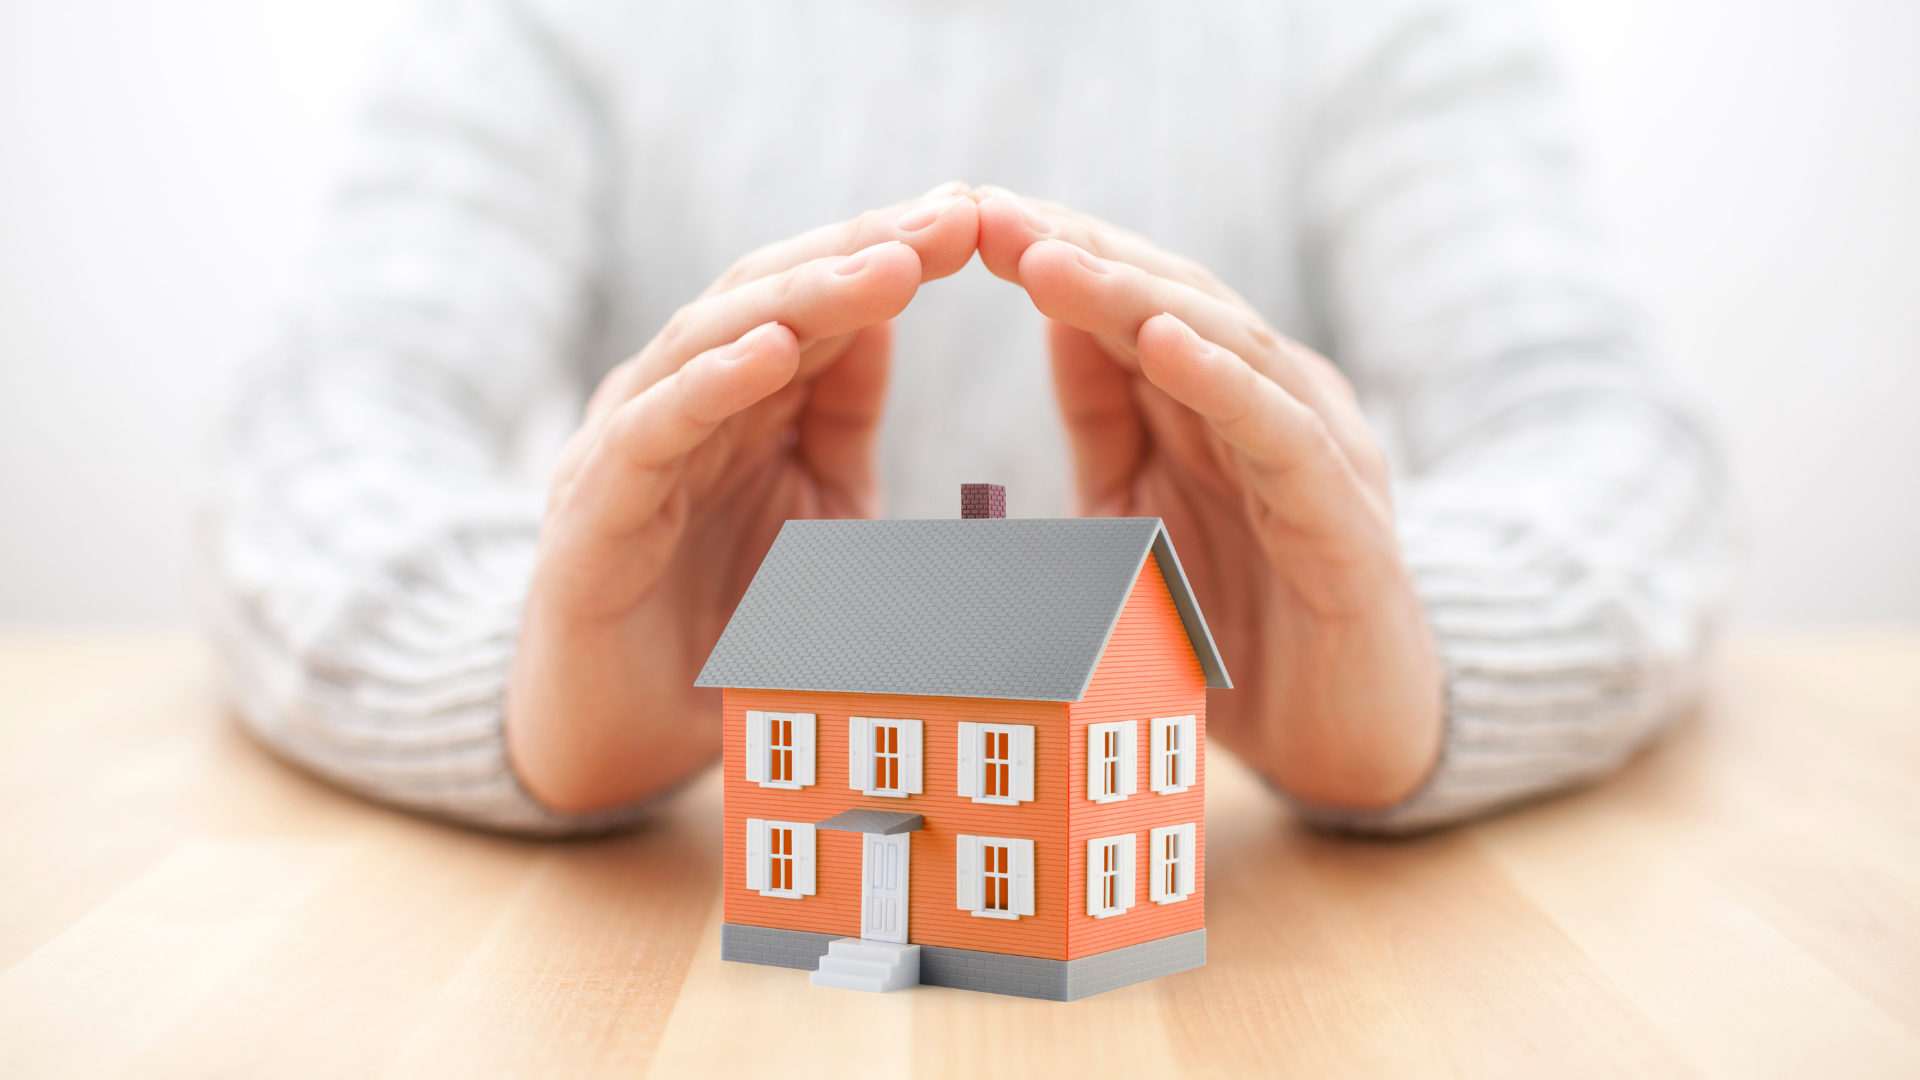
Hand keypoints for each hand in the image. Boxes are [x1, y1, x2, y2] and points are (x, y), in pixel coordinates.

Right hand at [508, 185, 980, 812]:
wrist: (614, 739)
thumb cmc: (720, 629)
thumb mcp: (813, 514)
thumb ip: (840, 420)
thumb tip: (883, 324)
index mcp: (739, 398)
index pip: (820, 300)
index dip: (896, 252)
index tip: (979, 217)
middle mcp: (680, 399)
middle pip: (771, 295)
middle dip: (865, 250)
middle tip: (955, 215)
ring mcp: (631, 445)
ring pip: (713, 341)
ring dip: (805, 299)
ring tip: (891, 266)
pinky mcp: (595, 509)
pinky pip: (653, 430)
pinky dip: (710, 385)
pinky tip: (773, 352)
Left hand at [975, 187, 1441, 808]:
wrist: (1348, 733)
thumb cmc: (1237, 621)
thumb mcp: (1136, 511)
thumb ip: (1106, 418)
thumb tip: (1055, 321)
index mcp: (1213, 397)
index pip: (1126, 299)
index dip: (1047, 253)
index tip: (958, 217)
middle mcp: (1270, 400)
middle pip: (1168, 299)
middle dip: (1073, 252)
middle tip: (984, 214)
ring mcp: (1314, 449)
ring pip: (1222, 345)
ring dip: (1130, 297)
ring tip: (1046, 260)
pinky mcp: (1343, 515)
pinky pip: (1277, 432)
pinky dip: (1221, 380)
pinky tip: (1161, 342)